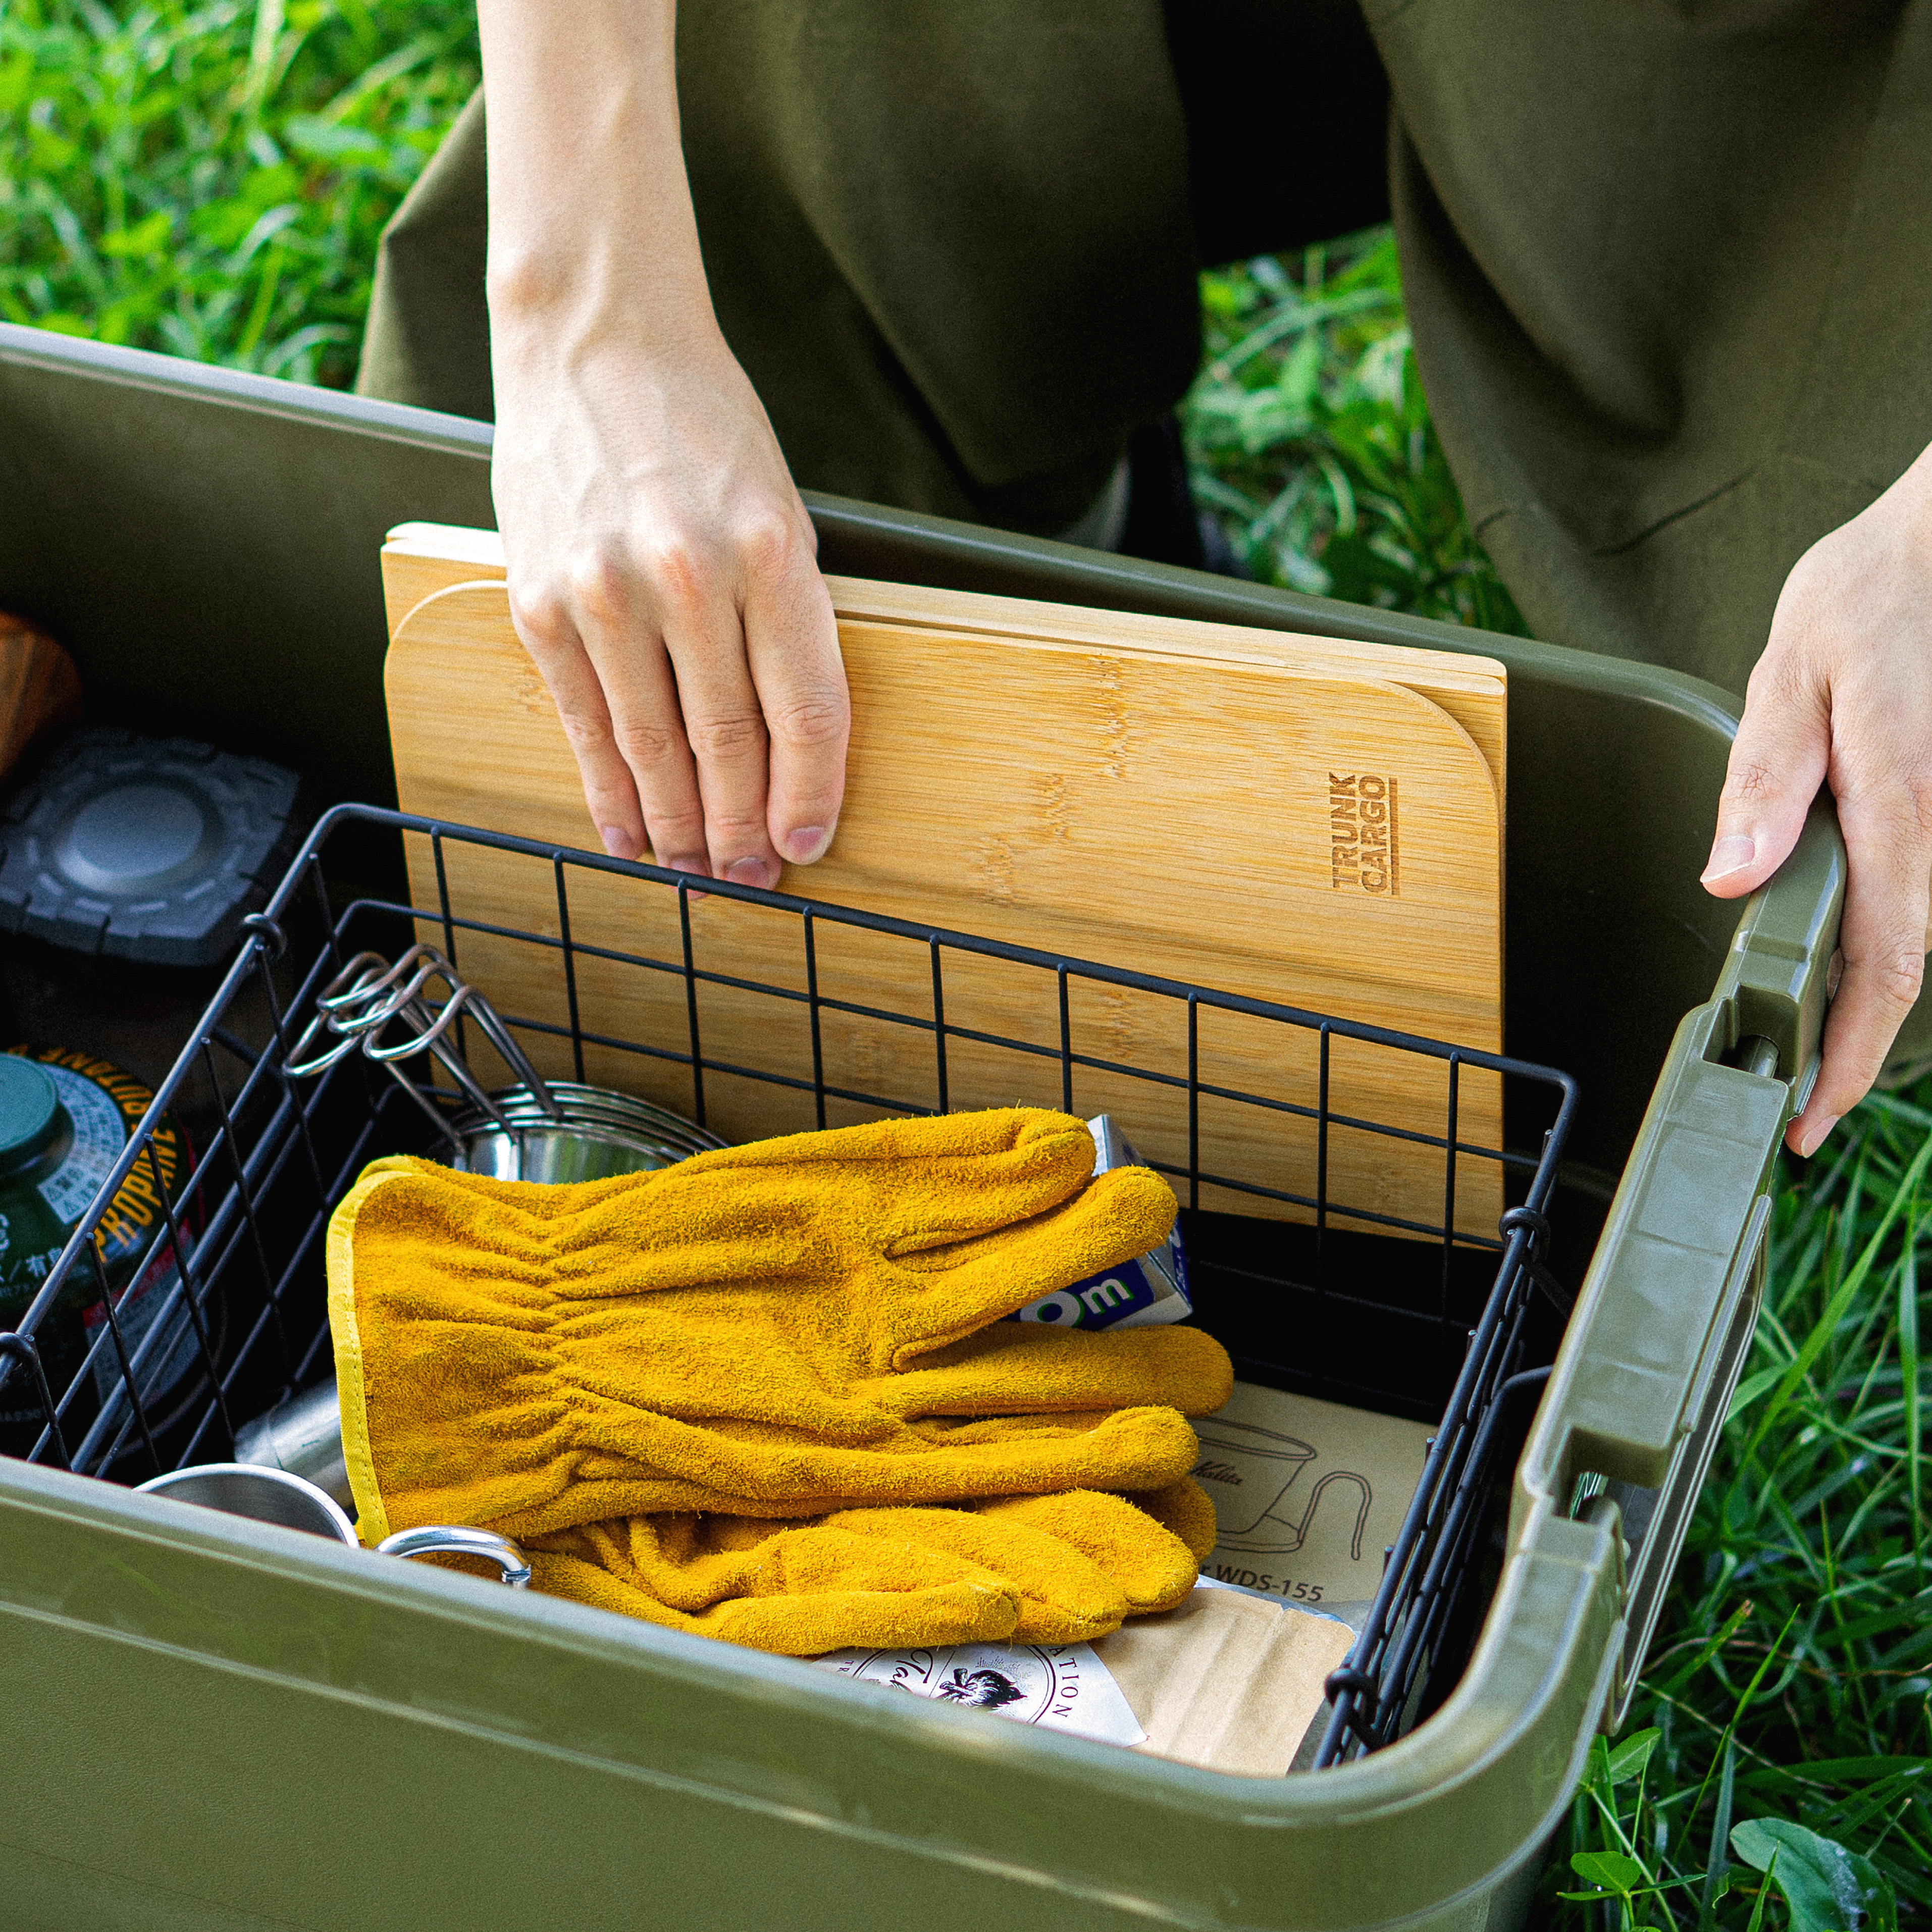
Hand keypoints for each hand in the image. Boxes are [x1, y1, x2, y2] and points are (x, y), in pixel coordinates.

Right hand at [491, 328, 847, 885]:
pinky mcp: (540, 601)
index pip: (804, 712)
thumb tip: (790, 743)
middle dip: (742, 830)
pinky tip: (625, 833)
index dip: (810, 795)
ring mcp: (604, 592)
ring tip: (695, 872)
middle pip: (728, 745)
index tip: (807, 845)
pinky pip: (582, 723)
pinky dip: (607, 790)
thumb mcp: (781, 511)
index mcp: (770, 554)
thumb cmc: (703, 430)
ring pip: (653, 748)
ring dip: (678, 827)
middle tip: (748, 879)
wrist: (594, 343)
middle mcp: (689, 577)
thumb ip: (789, 620)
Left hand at [1701, 442, 1931, 1156]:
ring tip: (1802, 1047)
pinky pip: (1923, 890)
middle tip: (1791, 1103)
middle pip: (1907, 966)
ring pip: (1919, 932)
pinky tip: (1832, 956)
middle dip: (1852, 1045)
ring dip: (1863, 996)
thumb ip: (1765, 778)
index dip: (1849, 1058)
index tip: (1810, 1121)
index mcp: (1900, 802)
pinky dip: (1882, 936)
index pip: (1885, 964)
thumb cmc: (1876, 592)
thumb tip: (1730, 875)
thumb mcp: (1790, 670)